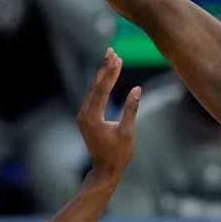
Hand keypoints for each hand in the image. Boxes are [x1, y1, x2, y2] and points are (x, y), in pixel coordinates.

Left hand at [78, 48, 140, 180]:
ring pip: (93, 90)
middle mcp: (84, 115)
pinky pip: (93, 97)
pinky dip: (101, 86)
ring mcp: (83, 116)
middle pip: (95, 86)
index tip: (117, 58)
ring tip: (111, 59)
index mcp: (92, 118)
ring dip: (102, 75)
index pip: (102, 90)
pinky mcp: (86, 118)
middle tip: (112, 51)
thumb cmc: (119, 154)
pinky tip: (107, 76)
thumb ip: (131, 109)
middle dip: (104, 68)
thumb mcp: (127, 132)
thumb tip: (137, 89)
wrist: (105, 170)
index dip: (111, 73)